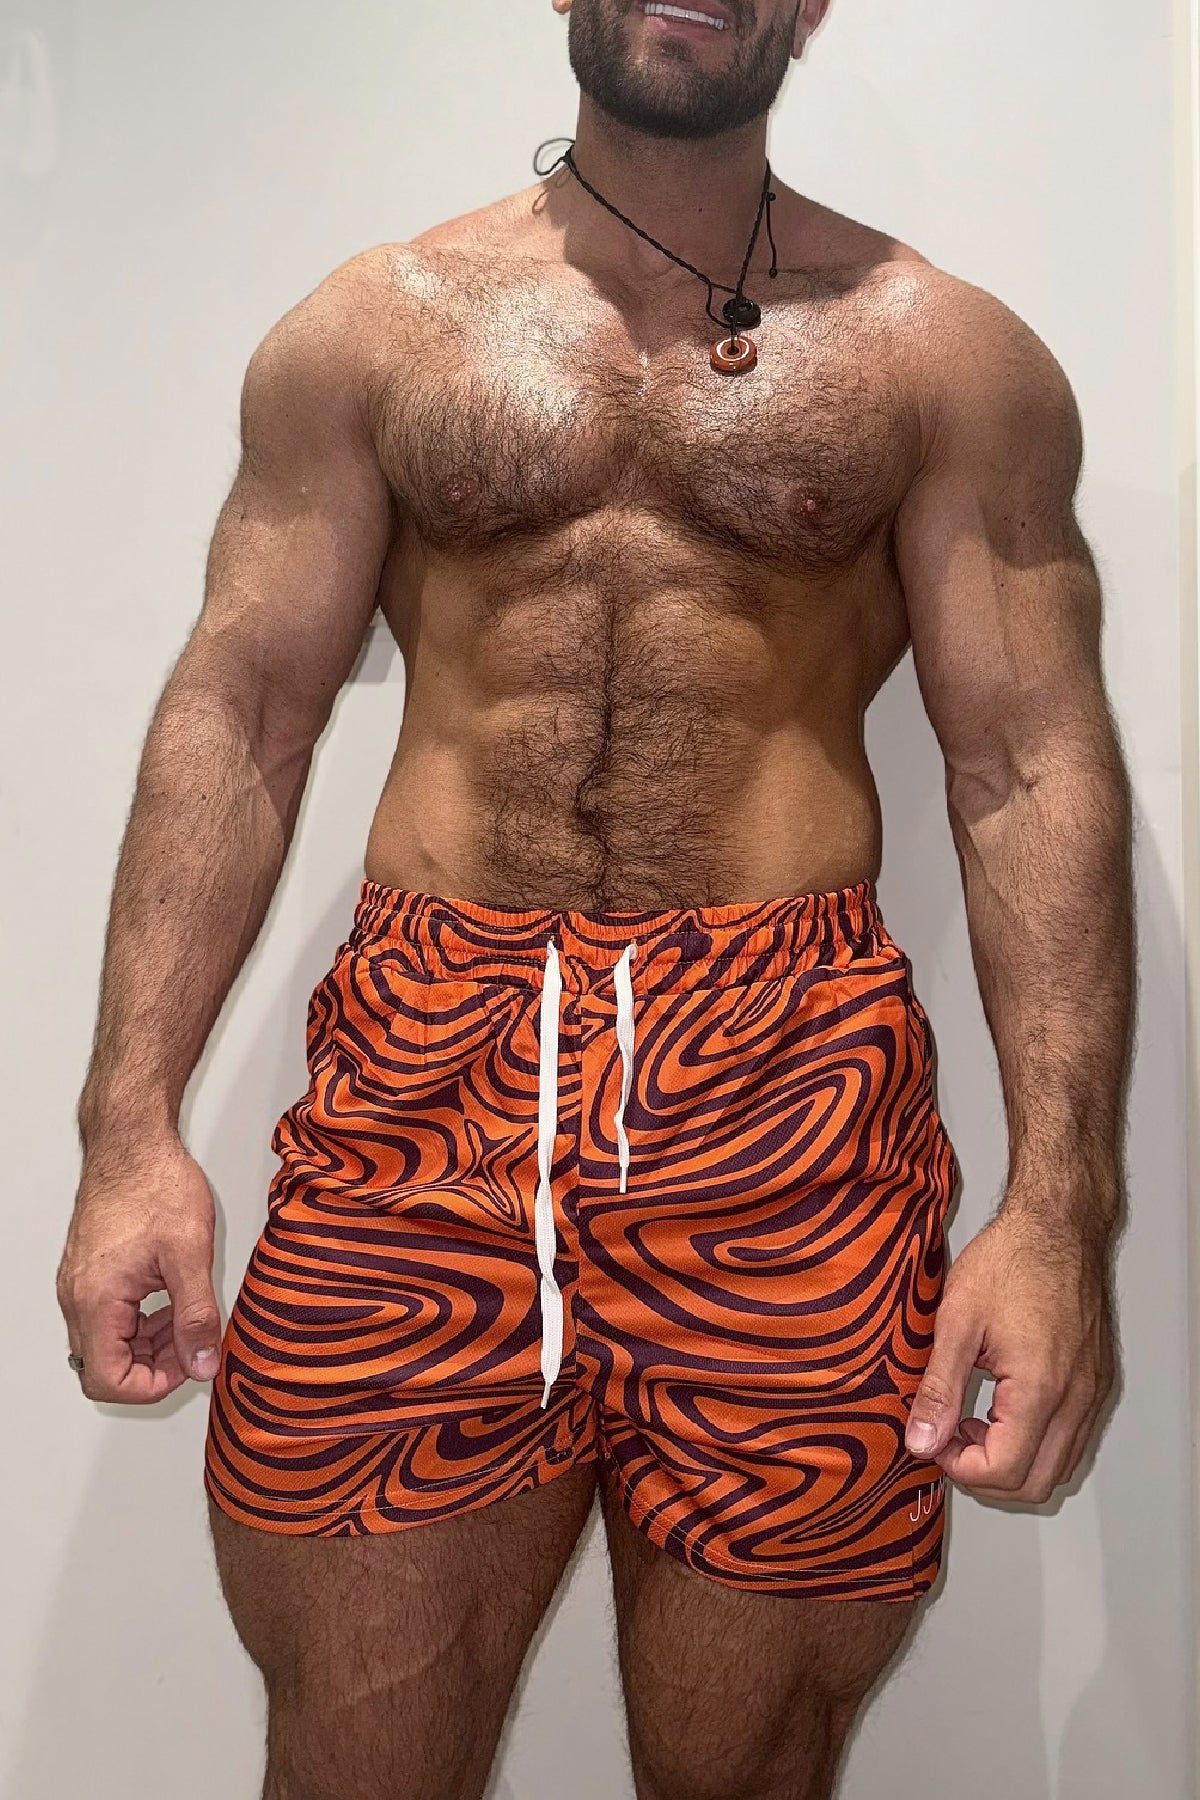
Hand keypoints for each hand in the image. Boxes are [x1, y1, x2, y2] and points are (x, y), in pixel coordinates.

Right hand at [56, 1137, 222, 1402]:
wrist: (132, 1141)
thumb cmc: (155, 1184)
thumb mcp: (190, 1254)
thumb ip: (196, 1316)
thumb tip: (202, 1364)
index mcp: (96, 1301)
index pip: (108, 1380)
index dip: (153, 1385)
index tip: (189, 1364)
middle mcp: (77, 1297)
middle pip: (105, 1367)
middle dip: (154, 1365)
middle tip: (194, 1341)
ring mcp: (78, 1284)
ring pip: (106, 1342)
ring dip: (147, 1343)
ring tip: (187, 1316)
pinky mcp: (87, 1271)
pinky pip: (106, 1316)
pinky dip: (138, 1320)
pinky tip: (169, 1296)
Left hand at [903, 1205, 1115, 1501]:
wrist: (1057, 1225)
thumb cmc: (1012, 1259)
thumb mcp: (957, 1321)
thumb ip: (938, 1388)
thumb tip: (921, 1440)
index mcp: (1040, 1387)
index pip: (1005, 1470)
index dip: (961, 1468)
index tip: (934, 1442)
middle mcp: (1076, 1398)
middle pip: (1036, 1483)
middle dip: (986, 1475)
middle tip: (949, 1440)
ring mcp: (1092, 1392)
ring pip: (1057, 1465)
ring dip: (1013, 1461)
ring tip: (972, 1422)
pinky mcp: (1095, 1381)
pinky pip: (1071, 1437)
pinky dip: (1036, 1441)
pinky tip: (1002, 1408)